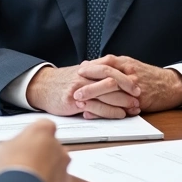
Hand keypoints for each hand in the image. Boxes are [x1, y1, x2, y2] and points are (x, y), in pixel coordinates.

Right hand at [0, 119, 70, 181]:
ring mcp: (63, 166)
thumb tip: (13, 152)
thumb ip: (13, 145)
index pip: (43, 126)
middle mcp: (58, 146)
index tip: (25, 144)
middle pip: (51, 147)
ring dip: (45, 171)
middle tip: (23, 164)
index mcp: (43, 130)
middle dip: (40, 155)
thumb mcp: (1, 149)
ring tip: (27, 181)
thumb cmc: (10, 166)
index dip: (33, 136)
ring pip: (55, 166)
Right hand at [25, 59, 141, 117]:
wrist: (41, 86)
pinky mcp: (73, 100)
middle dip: (128, 87)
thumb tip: (117, 77)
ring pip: (106, 92)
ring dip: (123, 101)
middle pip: (111, 78)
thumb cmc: (64, 82)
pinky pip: (96, 106)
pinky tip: (120, 114)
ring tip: (134, 107)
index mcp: (88, 66)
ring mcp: (79, 87)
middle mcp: (84, 74)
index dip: (125, 74)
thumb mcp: (81, 73)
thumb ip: (96, 74)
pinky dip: (110, 111)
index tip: (138, 81)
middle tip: (140, 94)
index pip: (111, 66)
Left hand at [73, 55, 181, 114]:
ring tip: (80, 103)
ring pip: (112, 92)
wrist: (170, 85)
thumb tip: (88, 65)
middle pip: (107, 77)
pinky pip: (119, 106)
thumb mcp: (130, 66)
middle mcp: (130, 73)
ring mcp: (135, 87)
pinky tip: (93, 113)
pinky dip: (104, 110)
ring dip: (94, 98)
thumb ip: (111, 66)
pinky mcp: (139, 101)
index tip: (78, 71)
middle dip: (90, 84)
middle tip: (74, 91)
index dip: (92, 67)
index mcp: (126, 63)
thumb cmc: (148, 77)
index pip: (106, 62)